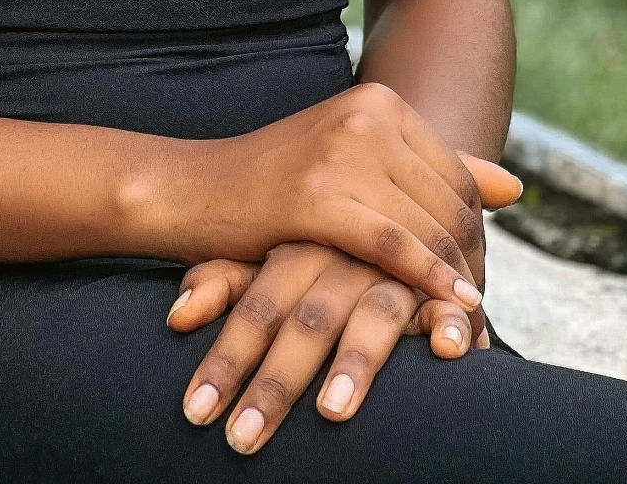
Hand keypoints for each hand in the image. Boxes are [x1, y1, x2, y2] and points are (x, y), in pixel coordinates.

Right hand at [158, 82, 519, 309]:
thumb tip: (515, 187)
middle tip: (478, 313)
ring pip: (427, 226)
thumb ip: (431, 170)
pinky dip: (427, 280)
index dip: (477, 234)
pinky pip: (394, 246)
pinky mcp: (319, 197)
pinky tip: (449, 307)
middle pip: (449, 202)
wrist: (192, 189)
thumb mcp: (354, 163)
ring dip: (455, 279)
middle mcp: (366, 116)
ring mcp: (342, 152)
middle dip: (470, 261)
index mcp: (378, 101)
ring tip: (469, 321)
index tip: (477, 279)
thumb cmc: (274, 185)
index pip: (457, 176)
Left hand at [168, 242, 492, 454]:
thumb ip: (225, 282)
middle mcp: (343, 260)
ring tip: (331, 410)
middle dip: (274, 385)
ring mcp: (393, 271)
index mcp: (296, 252)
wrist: (386, 188)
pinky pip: (448, 303)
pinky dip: (450, 324)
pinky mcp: (439, 284)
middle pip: (306, 321)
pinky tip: (446, 351)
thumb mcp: (267, 259)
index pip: (254, 308)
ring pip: (375, 315)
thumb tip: (175, 314)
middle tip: (241, 439)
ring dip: (355, 362)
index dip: (226, 360)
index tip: (196, 413)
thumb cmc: (316, 246)